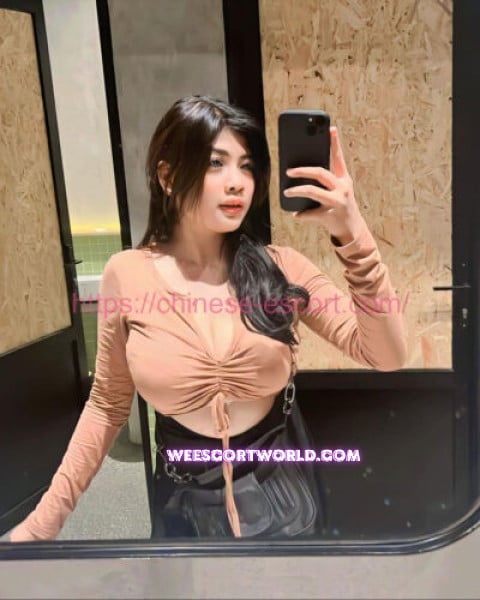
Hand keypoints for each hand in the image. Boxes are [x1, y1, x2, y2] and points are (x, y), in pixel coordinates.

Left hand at [283, 126, 364, 244]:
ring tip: (286, 192)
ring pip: (312, 191)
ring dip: (297, 190)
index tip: (330, 128)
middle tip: (289, 171)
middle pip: (320, 173)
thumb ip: (324, 182)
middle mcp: (343, 188)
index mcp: (344, 180)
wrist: (352, 230)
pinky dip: (301, 214)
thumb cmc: (340, 207)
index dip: (334, 143)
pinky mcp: (330, 216)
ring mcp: (337, 202)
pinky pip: (310, 213)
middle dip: (302, 170)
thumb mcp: (337, 192)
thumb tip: (299, 174)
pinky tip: (296, 214)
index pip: (338, 158)